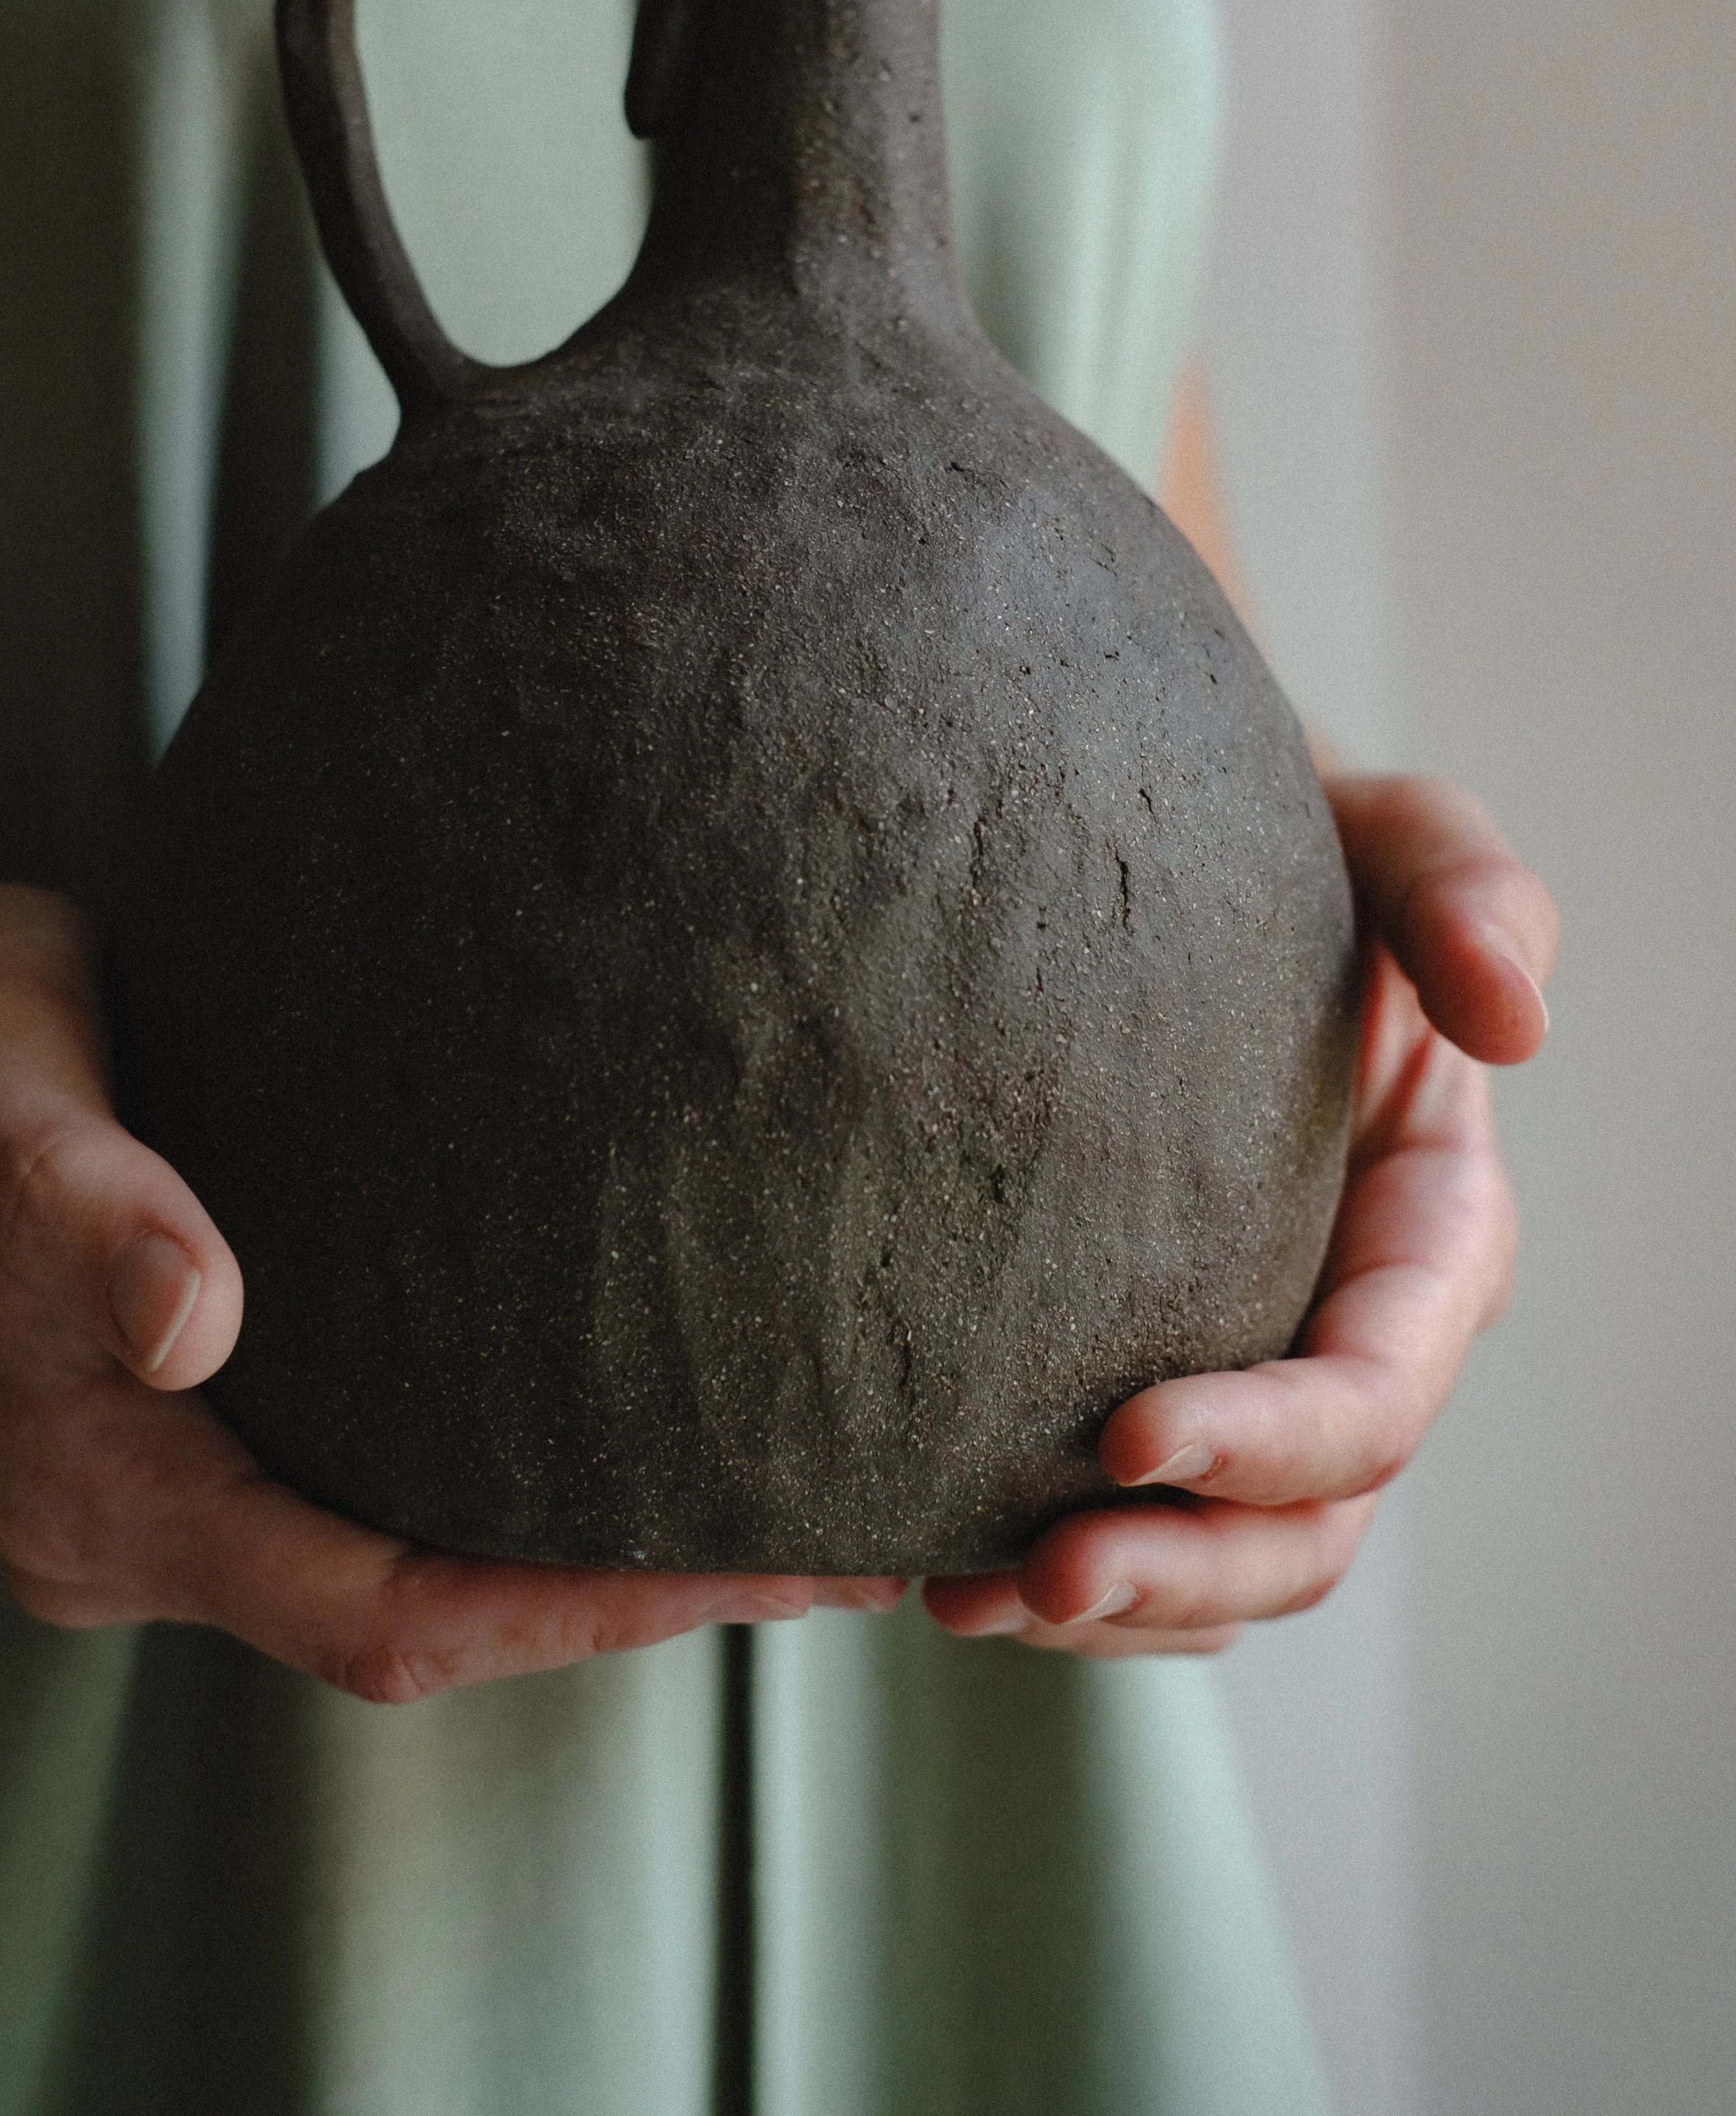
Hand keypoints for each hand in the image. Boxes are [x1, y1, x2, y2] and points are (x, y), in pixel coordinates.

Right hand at [0, 881, 900, 1699]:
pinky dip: (526, 1490)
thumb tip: (191, 1324)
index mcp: (98, 1493)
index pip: (377, 1614)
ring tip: (787, 1502)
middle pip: (425, 1621)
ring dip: (595, 1557)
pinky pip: (393, 1501)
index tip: (751, 1570)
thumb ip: (74, 1197)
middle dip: (633, 1602)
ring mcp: (174, 1494)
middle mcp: (138, 1530)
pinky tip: (642, 1425)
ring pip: (416, 1575)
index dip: (573, 1612)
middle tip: (839, 1548)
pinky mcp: (209, 1434)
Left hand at [924, 774, 1556, 1655]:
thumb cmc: (1294, 852)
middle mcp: (1351, 1334)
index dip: (1270, 1443)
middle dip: (1180, 1570)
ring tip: (952, 1598)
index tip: (1119, 1437)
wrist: (1162, 865)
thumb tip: (1516, 1024)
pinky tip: (931, 1563)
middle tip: (1027, 1577)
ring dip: (1106, 1611)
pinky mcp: (1155, 1381)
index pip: (1375, 1392)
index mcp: (1428, 1239)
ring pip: (1221, 1564)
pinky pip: (1141, 1533)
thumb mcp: (1392, 835)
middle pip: (1305, 1526)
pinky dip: (1056, 1572)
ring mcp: (1257, 1376)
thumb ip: (1469, 894)